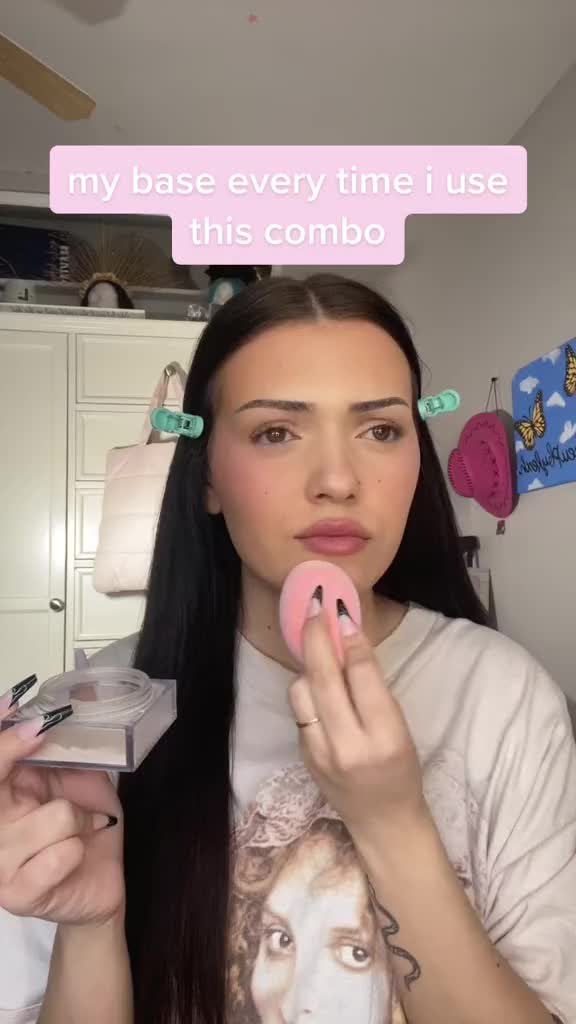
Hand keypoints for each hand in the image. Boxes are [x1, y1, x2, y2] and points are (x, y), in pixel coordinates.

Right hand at [0, 688, 123, 926]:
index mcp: (3, 795)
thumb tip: (72, 694)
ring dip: (81, 817)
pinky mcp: (17, 894)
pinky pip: (62, 853)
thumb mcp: (79, 774)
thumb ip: (64, 744)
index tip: (14, 703)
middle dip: (16, 750)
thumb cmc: (88, 825)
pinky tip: (77, 854)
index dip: (2, 734)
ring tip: (83, 827)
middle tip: (41, 731)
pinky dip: (80, 846)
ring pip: (54, 816)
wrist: (102, 880)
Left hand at [288, 604, 425, 837]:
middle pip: (324, 678)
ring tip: (320, 652)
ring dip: (308, 666)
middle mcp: (349, 746)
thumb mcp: (400, 727)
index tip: (342, 614)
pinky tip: (318, 683)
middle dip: (317, 638)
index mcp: (384, 736)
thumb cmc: (401, 770)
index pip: (361, 677)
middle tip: (315, 608)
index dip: (351, 640)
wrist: (383, 821)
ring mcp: (320, 754)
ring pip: (301, 692)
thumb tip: (348, 640)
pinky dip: (306, 691)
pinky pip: (299, 711)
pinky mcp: (304, 756)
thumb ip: (373, 690)